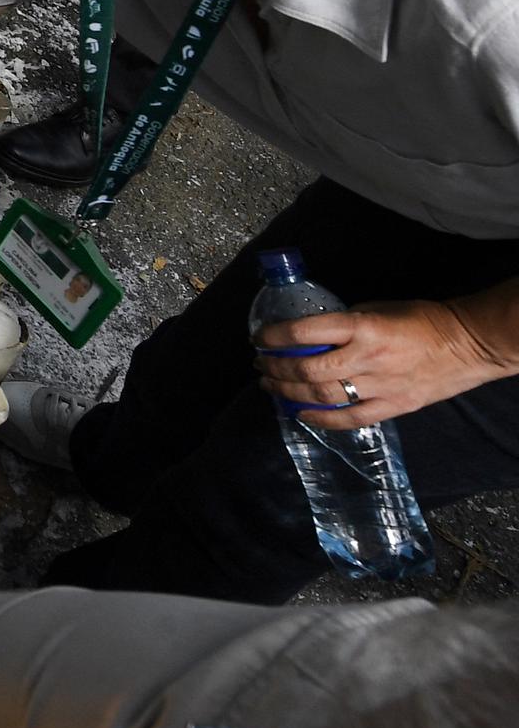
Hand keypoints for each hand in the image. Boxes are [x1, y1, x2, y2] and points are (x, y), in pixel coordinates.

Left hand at [253, 299, 508, 428]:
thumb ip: (345, 323)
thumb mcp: (377, 308)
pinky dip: (319, 419)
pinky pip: (349, 419)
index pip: (304, 332)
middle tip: (260, 365)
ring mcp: (380, 387)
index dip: (274, 336)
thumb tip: (313, 335)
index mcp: (362, 327)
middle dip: (275, 368)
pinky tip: (299, 414)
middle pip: (307, 369)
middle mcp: (366, 358)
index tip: (259, 338)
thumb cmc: (421, 319)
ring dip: (288, 393)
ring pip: (321, 396)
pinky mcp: (392, 407)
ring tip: (270, 386)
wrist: (467, 344)